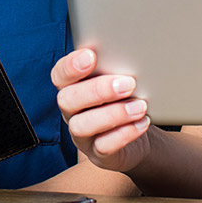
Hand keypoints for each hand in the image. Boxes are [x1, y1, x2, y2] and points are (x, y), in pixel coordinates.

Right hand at [51, 49, 152, 172]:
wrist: (137, 130)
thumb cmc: (124, 97)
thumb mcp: (117, 77)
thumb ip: (114, 65)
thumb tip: (131, 48)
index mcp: (71, 87)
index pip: (59, 75)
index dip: (70, 66)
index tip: (91, 55)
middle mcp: (71, 111)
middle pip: (67, 100)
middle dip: (97, 90)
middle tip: (128, 83)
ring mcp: (82, 135)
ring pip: (82, 126)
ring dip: (113, 114)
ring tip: (140, 105)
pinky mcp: (98, 154)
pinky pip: (104, 147)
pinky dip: (124, 134)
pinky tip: (142, 122)